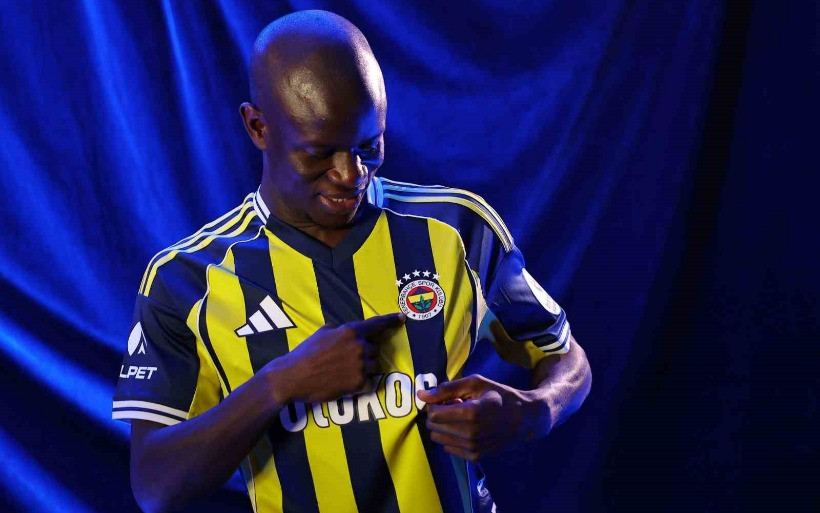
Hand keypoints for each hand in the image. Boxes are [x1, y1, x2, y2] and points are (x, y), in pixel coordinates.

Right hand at [271, 313, 405, 403]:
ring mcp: (361, 365)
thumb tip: (344, 331)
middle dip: (365, 354)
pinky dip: (358, 382)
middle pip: (374, 350)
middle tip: (345, 361)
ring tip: (344, 372)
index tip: (402, 319)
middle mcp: (359, 347)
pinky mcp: (359, 383)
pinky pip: (367, 381)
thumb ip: (338, 330)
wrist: (293, 377)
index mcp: (351, 331)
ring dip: (364, 368)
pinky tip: (342, 382)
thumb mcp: (321, 333)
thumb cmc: (305, 353)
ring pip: (374, 366)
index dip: (391, 321)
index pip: (376, 324)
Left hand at [417, 374, 547, 461]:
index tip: (445, 399)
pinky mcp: (475, 456)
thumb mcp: (475, 383)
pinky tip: (465, 428)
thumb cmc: (499, 396)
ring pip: (439, 438)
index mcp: (471, 413)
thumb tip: (421, 395)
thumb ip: (447, 388)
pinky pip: (448, 448)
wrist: (523, 419)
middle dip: (438, 414)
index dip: (434, 404)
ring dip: (444, 426)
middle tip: (453, 407)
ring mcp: (473, 448)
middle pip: (434, 426)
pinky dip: (451, 437)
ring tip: (460, 418)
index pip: (434, 414)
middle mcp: (470, 434)